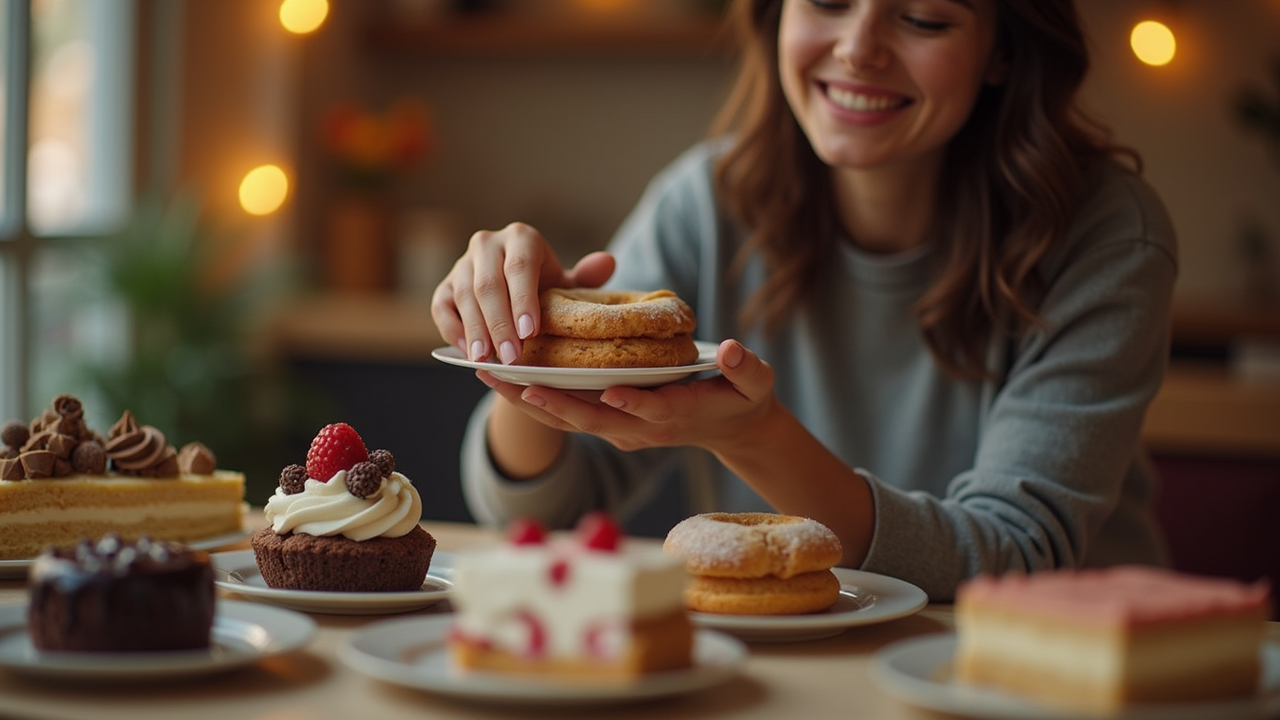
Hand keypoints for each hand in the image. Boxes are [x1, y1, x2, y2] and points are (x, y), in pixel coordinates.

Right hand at [431, 222, 615, 364]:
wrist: (517, 296)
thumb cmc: (547, 290)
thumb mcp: (567, 285)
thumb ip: (586, 278)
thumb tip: (607, 262)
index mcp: (521, 238)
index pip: (520, 267)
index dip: (523, 300)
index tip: (530, 332)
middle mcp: (488, 243)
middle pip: (489, 284)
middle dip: (499, 323)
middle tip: (511, 357)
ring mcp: (462, 263)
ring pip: (464, 296)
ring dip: (475, 330)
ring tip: (487, 360)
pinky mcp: (444, 285)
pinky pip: (442, 307)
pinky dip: (454, 330)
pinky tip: (469, 353)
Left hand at [478, 340, 780, 455]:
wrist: (731, 429)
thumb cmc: (743, 399)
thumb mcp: (756, 383)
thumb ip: (746, 368)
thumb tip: (734, 351)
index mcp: (675, 415)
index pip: (647, 410)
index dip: (626, 401)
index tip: (602, 389)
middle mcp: (640, 429)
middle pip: (589, 419)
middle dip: (550, 403)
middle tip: (512, 382)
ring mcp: (621, 431)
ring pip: (568, 421)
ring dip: (528, 401)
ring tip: (489, 377)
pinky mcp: (608, 425)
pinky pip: (566, 415)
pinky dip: (535, 399)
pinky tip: (504, 379)